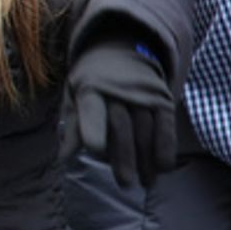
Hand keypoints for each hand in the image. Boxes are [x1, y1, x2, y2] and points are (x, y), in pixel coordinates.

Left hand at [61, 38, 177, 187]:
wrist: (122, 45)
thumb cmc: (93, 78)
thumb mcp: (74, 93)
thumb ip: (72, 124)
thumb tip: (63, 156)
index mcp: (90, 87)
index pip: (92, 109)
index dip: (94, 128)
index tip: (95, 150)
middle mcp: (118, 89)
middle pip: (122, 125)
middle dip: (124, 156)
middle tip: (125, 184)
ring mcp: (143, 92)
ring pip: (146, 127)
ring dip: (147, 158)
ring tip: (145, 183)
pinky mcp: (162, 97)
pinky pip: (166, 123)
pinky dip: (166, 146)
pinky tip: (163, 167)